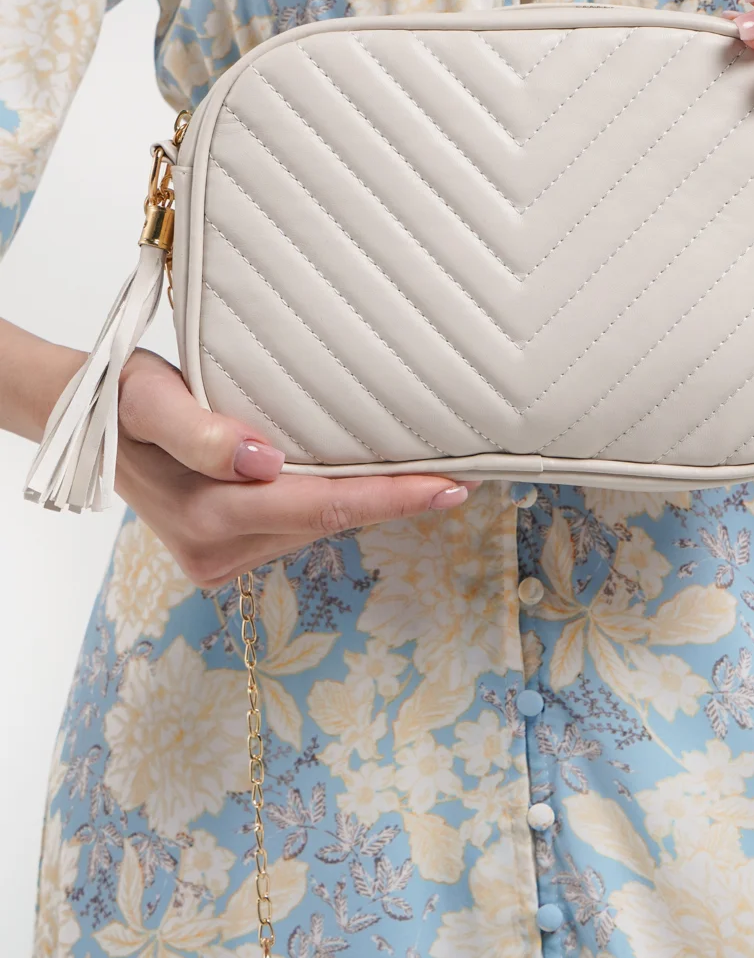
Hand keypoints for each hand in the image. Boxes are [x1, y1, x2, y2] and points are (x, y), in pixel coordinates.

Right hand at [114, 348, 483, 587]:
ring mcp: (221, 557)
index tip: (448, 488)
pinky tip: (367, 480)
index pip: (318, 507)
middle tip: (465, 476)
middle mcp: (216, 551)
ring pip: (315, 528)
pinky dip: (335, 503)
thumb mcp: (150, 400)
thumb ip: (200, 432)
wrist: (85, 421)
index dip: (388, 498)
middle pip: (327, 523)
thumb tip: (262, 461)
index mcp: (205, 517)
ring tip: (427, 472)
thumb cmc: (121, 399)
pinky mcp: (226, 550)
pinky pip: (297, 527)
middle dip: (395, 503)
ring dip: (367, 503)